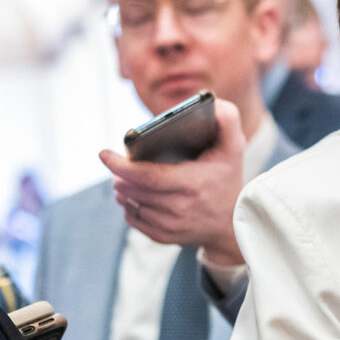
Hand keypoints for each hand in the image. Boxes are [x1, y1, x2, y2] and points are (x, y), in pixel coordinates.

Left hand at [100, 99, 247, 267]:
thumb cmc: (229, 179)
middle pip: (134, 190)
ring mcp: (171, 225)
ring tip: (122, 179)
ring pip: (131, 205)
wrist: (235, 223)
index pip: (146, 177)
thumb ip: (228, 120)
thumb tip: (213, 102)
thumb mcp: (234, 148)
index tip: (104, 154)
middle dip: (119, 176)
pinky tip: (132, 196)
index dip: (120, 166)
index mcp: (192, 184)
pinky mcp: (165, 237)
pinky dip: (128, 206)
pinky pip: (135, 220)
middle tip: (116, 164)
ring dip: (121, 190)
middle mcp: (180, 208)